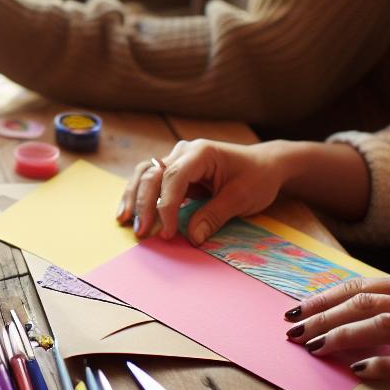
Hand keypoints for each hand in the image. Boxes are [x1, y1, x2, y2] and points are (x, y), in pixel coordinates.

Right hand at [117, 138, 291, 241]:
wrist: (265, 165)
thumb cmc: (257, 177)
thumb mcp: (241, 198)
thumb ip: (214, 216)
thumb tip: (193, 238)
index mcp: (201, 153)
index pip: (173, 177)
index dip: (166, 206)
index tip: (168, 232)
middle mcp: (183, 152)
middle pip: (152, 174)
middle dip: (144, 204)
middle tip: (141, 233)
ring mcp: (176, 159)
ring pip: (144, 174)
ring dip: (133, 197)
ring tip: (124, 221)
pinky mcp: (174, 171)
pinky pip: (150, 181)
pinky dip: (138, 196)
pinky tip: (129, 213)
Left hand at [286, 274, 389, 389]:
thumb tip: (351, 314)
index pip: (360, 286)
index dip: (323, 298)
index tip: (294, 310)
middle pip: (363, 303)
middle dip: (322, 317)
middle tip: (292, 331)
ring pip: (383, 325)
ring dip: (343, 335)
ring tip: (315, 347)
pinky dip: (383, 365)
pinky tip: (359, 370)